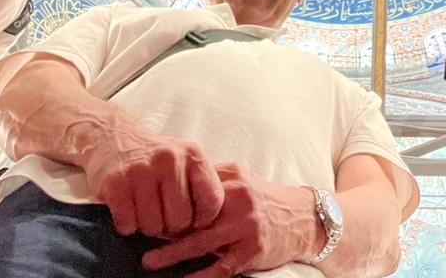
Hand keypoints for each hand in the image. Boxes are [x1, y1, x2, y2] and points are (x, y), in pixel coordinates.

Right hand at [82, 129, 224, 238]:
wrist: (112, 137)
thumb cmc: (155, 159)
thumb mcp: (184, 161)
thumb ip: (199, 186)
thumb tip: (210, 227)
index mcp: (192, 154)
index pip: (212, 201)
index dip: (203, 220)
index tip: (192, 220)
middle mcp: (170, 159)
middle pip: (181, 220)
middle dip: (171, 227)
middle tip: (161, 213)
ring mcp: (142, 170)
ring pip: (153, 227)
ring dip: (147, 226)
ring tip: (143, 207)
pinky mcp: (116, 184)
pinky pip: (128, 226)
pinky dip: (127, 224)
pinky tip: (127, 206)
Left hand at [142, 163, 319, 277]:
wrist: (304, 218)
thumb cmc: (265, 199)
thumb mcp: (243, 179)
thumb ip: (215, 179)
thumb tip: (177, 183)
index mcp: (233, 177)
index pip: (194, 187)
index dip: (170, 200)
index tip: (148, 207)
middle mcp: (239, 198)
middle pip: (194, 215)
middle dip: (166, 228)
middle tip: (142, 235)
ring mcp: (246, 225)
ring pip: (202, 242)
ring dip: (173, 253)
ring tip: (150, 261)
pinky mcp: (252, 250)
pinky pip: (220, 267)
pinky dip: (199, 276)